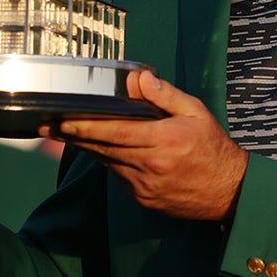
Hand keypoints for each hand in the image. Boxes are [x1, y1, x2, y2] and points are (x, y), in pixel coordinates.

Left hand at [40, 71, 248, 221]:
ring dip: (88, 148)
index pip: (115, 132)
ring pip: (107, 162)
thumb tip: (138, 78)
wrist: (228, 191)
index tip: (63, 120)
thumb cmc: (213, 148)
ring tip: (66, 133)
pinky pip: (118, 176)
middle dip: (73, 136)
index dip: (86, 126)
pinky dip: (109, 161)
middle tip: (47, 125)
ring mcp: (144, 185)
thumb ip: (165, 94)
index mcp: (164, 140)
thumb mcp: (196, 112)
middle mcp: (150, 165)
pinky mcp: (143, 198)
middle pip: (103, 148)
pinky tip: (103, 150)